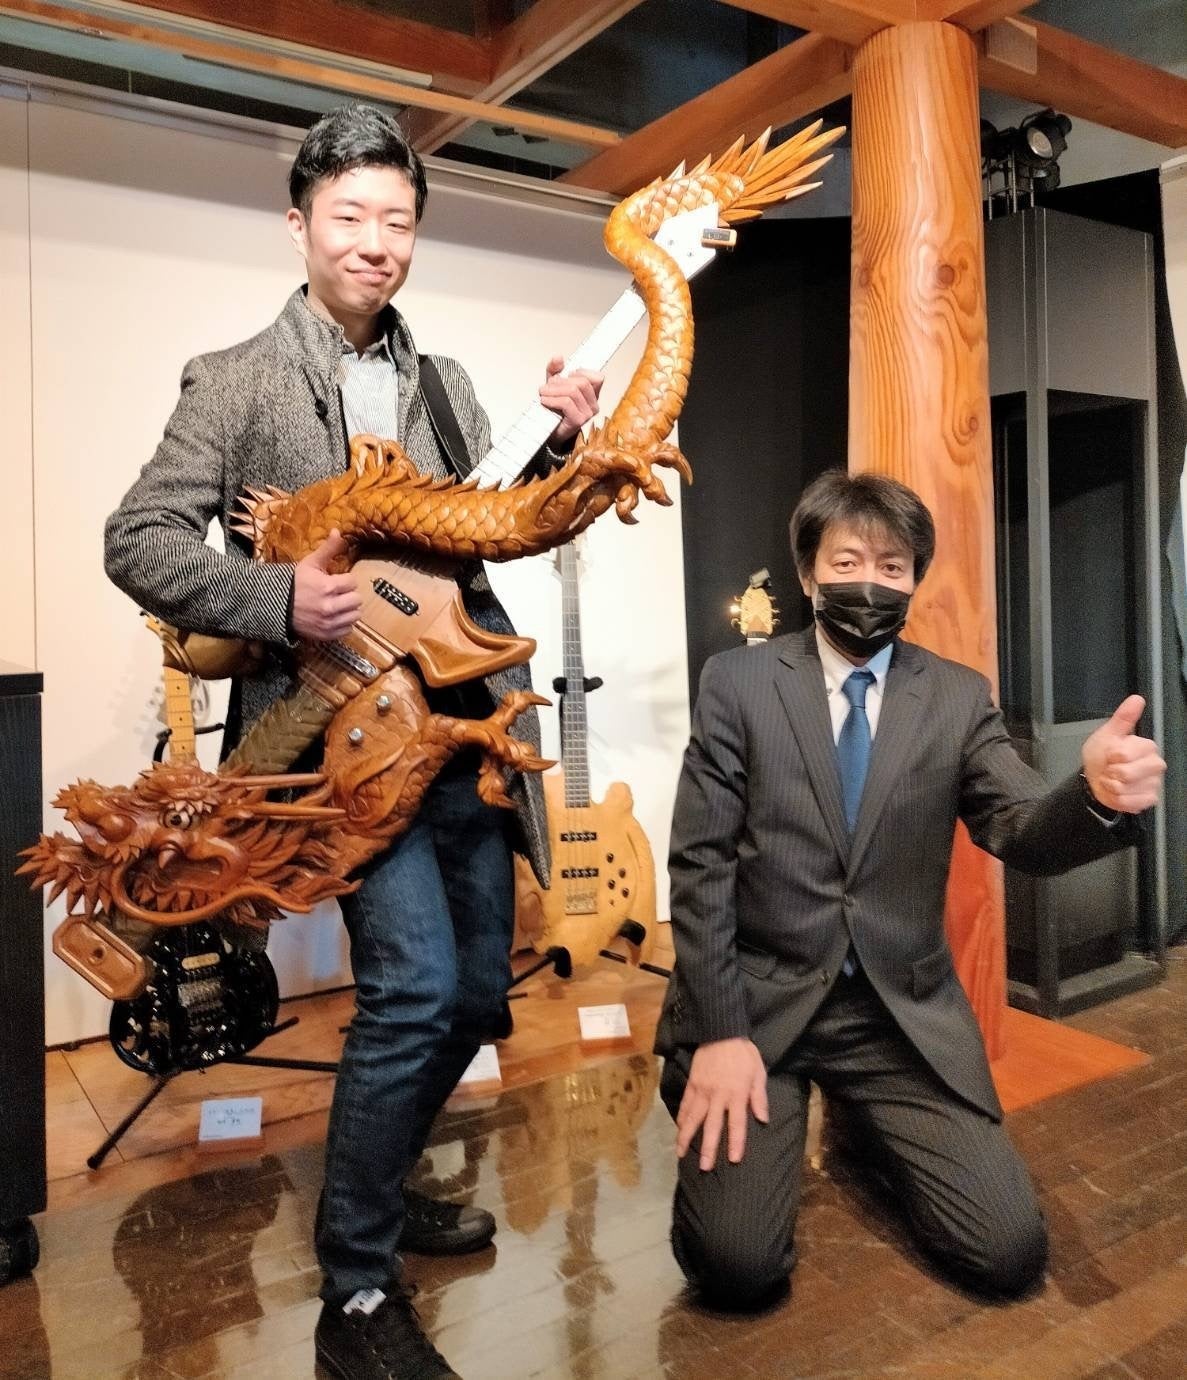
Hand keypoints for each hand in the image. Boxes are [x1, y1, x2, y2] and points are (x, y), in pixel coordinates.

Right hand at [291, 529, 361, 641]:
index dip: (345, 580)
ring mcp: (328, 622)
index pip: (352, 582)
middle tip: (338, 593)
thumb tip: (337, 531)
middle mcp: (330, 606)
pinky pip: (347, 630)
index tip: (336, 581)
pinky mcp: (326, 634)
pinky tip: (334, 616)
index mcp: (328, 586)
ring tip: (338, 605)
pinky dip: (343, 623)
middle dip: (349, 595)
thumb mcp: (310, 563)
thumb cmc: (294, 582)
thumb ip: (327, 548)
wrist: (275, 605)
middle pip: (357, 600)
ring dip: (349, 610)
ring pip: (355, 616)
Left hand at [539, 355, 602, 444]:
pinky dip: (552, 399)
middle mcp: (593, 404)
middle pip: (582, 382)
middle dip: (562, 381)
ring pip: (573, 391)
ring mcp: (587, 414)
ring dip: (553, 390)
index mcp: (592, 395)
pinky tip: (544, 401)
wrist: (549, 433)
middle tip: (548, 385)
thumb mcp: (554, 386)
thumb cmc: (554, 410)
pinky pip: (566, 403)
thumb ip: (555, 370)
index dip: (581, 372)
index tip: (566, 375)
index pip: (597, 377)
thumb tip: (558, 358)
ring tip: (543, 393)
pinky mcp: (578, 421)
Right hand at [675, 1037, 768, 1170]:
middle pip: (712, 1126)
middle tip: (705, 1168)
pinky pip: (685, 1104)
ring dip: (687, 1136)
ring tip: (680, 1153)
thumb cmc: (743, 1053)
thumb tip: (763, 1119)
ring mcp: (702, 1090)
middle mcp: (718, 1095)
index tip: (734, 1160)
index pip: (737, 1123)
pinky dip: (681, 1117)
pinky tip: (678, 1129)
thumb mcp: (758, 1071)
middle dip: (708, 1148)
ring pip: (693, 1117)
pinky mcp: (692, 1083)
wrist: (720, 1031)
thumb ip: (759, 1096)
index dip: (736, 1142)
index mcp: (737, 1094)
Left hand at [1081, 694, 1165, 812]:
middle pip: (1127, 773)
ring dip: (1111, 786)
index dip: (1111, 756)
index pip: (1124, 754)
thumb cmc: (1103, 755)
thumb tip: (1137, 698)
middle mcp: (1155, 764)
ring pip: (1125, 789)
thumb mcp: (1107, 734)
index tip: (1110, 755)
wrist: (1096, 778)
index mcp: (1147, 746)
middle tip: (1110, 769)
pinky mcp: (1150, 799)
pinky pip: (1129, 803)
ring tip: (1113, 780)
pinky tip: (1117, 792)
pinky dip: (1117, 799)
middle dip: (1111, 772)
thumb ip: (1123, 718)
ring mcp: (1154, 783)